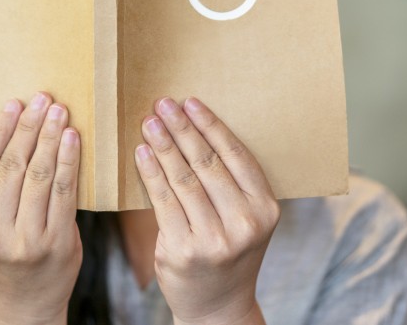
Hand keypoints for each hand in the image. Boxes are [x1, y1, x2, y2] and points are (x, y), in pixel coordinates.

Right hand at [0, 92, 82, 324]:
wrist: (23, 308)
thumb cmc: (2, 257)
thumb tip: (10, 132)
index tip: (13, 104)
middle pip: (12, 166)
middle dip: (29, 127)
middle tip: (42, 99)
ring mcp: (26, 240)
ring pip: (39, 176)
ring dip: (50, 138)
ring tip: (59, 112)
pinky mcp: (57, 243)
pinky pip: (65, 194)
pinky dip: (70, 162)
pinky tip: (72, 140)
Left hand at [135, 97, 279, 324]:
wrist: (217, 306)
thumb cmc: (228, 251)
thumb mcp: (245, 219)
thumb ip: (231, 184)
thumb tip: (195, 130)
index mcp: (265, 208)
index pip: (236, 156)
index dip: (211, 125)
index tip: (190, 102)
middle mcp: (245, 223)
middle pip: (208, 163)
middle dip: (183, 128)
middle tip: (163, 103)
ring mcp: (214, 239)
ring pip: (183, 180)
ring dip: (163, 146)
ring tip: (149, 122)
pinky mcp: (183, 250)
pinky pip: (163, 201)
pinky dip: (150, 173)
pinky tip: (141, 153)